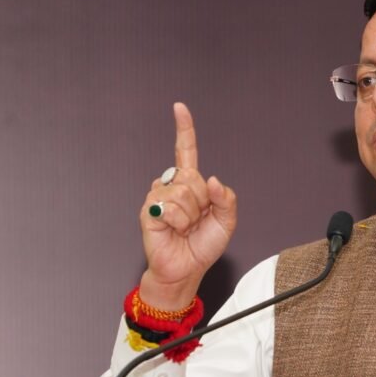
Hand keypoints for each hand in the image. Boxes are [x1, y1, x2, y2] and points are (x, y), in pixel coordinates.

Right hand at [138, 102, 236, 308]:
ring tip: (184, 228)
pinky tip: (173, 230)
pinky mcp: (149, 209)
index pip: (187, 151)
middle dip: (202, 202)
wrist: (186, 269)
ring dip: (191, 215)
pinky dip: (180, 222)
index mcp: (191, 184)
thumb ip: (226, 199)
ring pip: (185, 191)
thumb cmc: (203, 246)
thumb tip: (211, 179)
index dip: (184, 130)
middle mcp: (173, 185)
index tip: (179, 108)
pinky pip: (172, 206)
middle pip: (194, 177)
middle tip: (195, 221)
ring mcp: (159, 196)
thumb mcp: (226, 222)